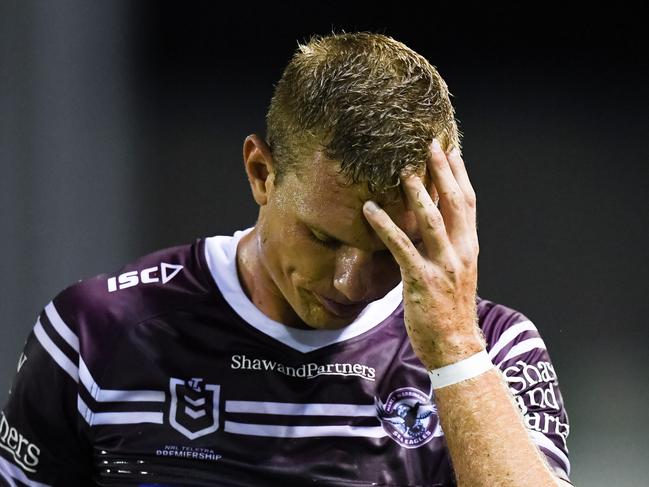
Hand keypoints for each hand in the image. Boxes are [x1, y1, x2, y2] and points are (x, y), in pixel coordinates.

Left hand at [362, 138, 484, 369]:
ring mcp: (443, 265)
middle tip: (429, 144)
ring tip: (401, 170)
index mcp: (469, 248)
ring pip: (431, 220)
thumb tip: (432, 226)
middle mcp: (461, 252)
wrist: (455, 346)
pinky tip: (370, 210)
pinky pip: (400, 247)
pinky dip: (385, 226)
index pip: (467, 203)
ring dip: (416, 192)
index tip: (451, 151)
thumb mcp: (457, 273)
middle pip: (453, 203)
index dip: (460, 175)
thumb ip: (448, 248)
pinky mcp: (421, 280)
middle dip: (442, 171)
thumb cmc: (451, 311)